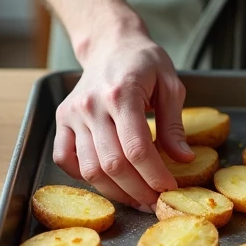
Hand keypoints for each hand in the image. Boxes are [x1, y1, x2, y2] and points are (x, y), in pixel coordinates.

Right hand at [52, 23, 190, 211]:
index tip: (170, 190)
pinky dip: (83, 176)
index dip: (155, 175)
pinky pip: (65, 159)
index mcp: (122, 93)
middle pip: (112, 164)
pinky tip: (106, 180)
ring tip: (136, 199)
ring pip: (89, 168)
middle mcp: (92, 105)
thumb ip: (174, 124)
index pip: (137, 148)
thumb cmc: (144, 62)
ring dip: (114, 191)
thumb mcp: (170, 84)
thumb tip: (183, 159)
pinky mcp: (62, 120)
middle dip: (137, 190)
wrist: (111, 43)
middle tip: (155, 202)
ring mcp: (72, 114)